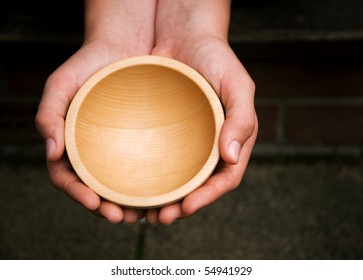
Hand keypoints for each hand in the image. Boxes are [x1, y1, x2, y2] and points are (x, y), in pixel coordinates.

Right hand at [35, 0, 156, 223]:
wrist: (124, 45)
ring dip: (131, 203)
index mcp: (71, 143)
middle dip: (108, 207)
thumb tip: (51, 154)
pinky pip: (146, 165)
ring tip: (144, 213)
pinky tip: (162, 190)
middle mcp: (95, 150)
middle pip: (97, 188)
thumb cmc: (88, 63)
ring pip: (123, 183)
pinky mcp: (143, 139)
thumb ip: (48, 116)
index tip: (96, 204)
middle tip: (125, 216)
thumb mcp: (60, 84)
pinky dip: (151, 182)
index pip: (69, 178)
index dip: (79, 195)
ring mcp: (119, 146)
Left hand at [145, 0, 257, 224]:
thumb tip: (232, 158)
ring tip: (145, 213)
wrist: (184, 36)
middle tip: (161, 217)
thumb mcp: (238, 85)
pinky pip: (159, 160)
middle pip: (198, 186)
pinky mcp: (165, 134)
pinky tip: (133, 186)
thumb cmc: (216, 58)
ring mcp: (187, 142)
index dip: (208, 197)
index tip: (186, 208)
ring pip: (177, 179)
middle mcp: (209, 146)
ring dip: (163, 199)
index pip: (224, 178)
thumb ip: (241, 120)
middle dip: (182, 206)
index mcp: (231, 140)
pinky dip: (149, 178)